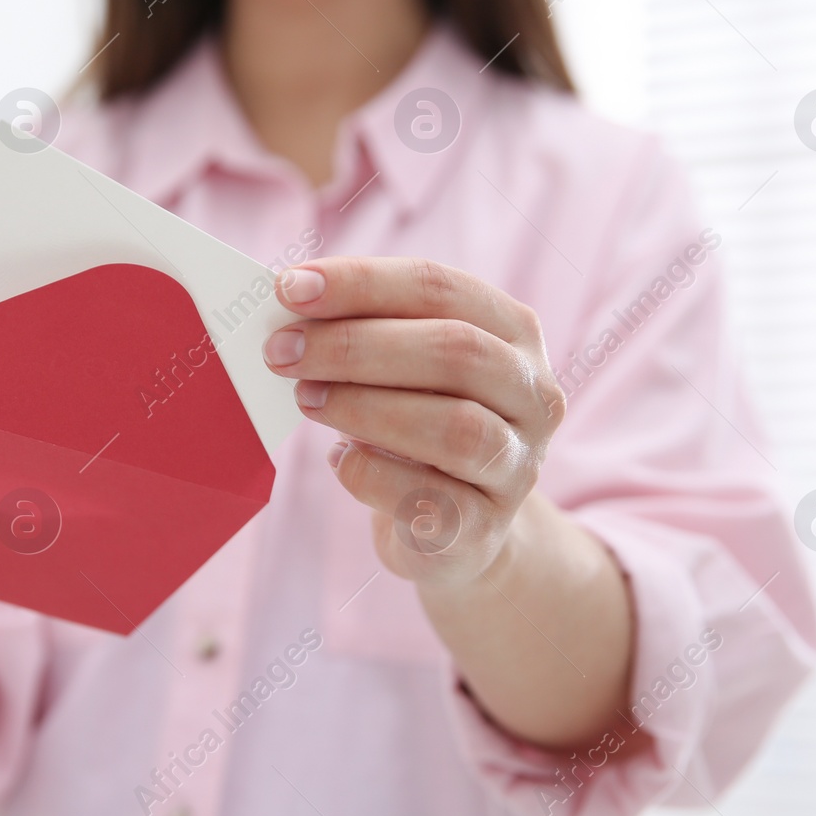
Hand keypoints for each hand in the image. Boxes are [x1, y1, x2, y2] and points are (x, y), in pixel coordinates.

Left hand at [263, 257, 564, 586]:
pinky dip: (371, 474)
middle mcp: (533, 395)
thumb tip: (290, 311)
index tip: (289, 288)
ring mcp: (518, 466)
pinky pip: (428, 498)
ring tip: (307, 399)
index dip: (362, 283)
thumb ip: (365, 334)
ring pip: (454, 427)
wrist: (457, 532)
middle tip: (283, 351)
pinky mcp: (485, 530)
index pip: (440, 288)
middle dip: (354, 345)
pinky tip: (340, 461)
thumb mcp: (404, 371)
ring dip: (363, 407)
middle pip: (454, 350)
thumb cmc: (418, 427)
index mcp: (514, 334)